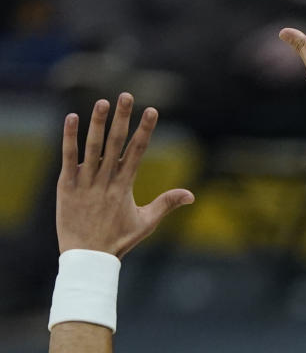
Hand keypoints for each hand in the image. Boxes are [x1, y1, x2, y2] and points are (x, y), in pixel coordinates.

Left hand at [57, 94, 193, 257]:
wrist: (89, 258)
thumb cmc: (118, 240)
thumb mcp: (146, 223)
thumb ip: (166, 204)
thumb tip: (192, 195)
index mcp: (125, 187)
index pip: (137, 152)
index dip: (145, 130)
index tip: (151, 111)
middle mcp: (107, 182)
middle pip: (117, 144)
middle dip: (123, 119)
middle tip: (127, 95)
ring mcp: (86, 182)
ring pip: (93, 148)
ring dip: (98, 123)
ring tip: (103, 102)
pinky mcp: (67, 186)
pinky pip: (68, 157)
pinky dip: (70, 138)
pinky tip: (72, 118)